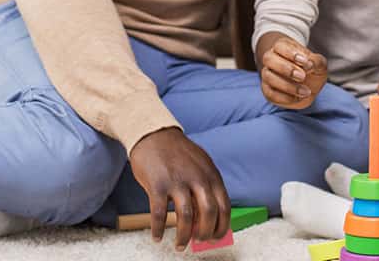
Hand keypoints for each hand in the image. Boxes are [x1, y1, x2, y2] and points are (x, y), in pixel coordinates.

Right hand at [128, 127, 230, 250]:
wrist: (153, 134)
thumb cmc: (178, 154)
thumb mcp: (200, 166)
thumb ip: (206, 189)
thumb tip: (206, 221)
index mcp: (211, 175)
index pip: (224, 207)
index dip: (222, 226)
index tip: (216, 237)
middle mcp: (197, 178)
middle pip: (209, 213)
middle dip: (206, 233)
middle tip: (199, 241)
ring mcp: (177, 181)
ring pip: (186, 217)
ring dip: (184, 236)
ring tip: (180, 245)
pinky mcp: (157, 185)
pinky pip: (159, 214)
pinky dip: (158, 229)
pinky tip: (157, 236)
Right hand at [256, 32, 327, 109]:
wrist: (309, 87)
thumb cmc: (312, 70)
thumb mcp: (319, 64)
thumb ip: (316, 61)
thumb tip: (309, 64)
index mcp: (283, 47)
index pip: (280, 45)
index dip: (291, 53)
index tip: (305, 62)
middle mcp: (272, 59)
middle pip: (268, 58)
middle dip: (286, 68)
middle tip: (302, 76)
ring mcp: (268, 74)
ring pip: (268, 76)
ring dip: (287, 85)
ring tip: (305, 91)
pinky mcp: (268, 90)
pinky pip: (270, 93)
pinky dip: (285, 97)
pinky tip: (298, 98)